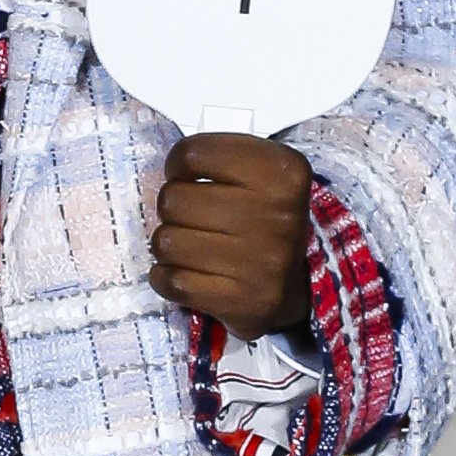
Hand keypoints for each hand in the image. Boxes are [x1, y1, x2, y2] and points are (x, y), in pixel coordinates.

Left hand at [150, 134, 315, 337]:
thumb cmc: (263, 220)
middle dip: (173, 208)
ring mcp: (261, 262)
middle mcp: (277, 216)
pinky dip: (165, 277)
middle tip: (191, 217)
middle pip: (173, 199)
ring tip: (190, 246)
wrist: (290, 284)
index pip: (193, 154)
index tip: (187, 176)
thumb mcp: (258, 172)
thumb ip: (215, 159)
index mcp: (282, 172)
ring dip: (168, 245)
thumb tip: (165, 174)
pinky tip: (184, 272)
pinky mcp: (242, 301)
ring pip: (166, 242)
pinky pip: (172, 281)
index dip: (178, 165)